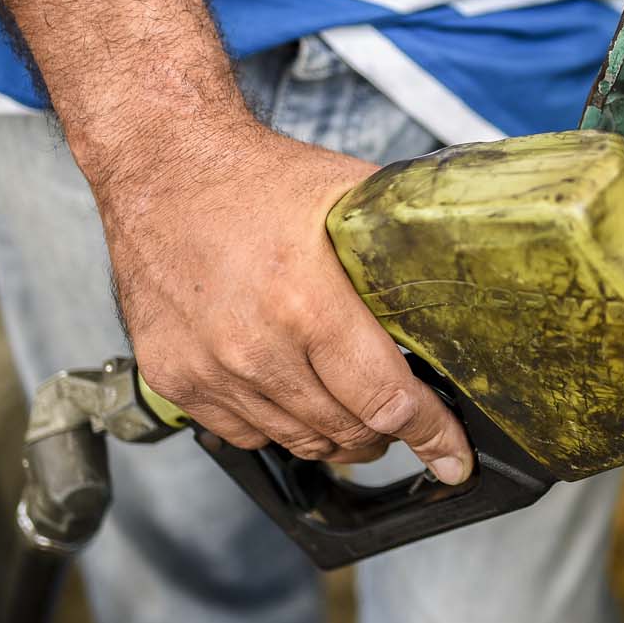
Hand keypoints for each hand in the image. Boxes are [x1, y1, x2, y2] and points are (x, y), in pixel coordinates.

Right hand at [93, 114, 472, 482]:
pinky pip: (246, 435)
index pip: (386, 399)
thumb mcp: (350, 197)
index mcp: (306, 302)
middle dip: (387, 432)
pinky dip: (281, 427)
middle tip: (403, 418)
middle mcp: (253, 347)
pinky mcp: (174, 379)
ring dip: (337, 435)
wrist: (160, 166)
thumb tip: (463, 288)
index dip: (430, 434)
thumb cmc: (256, 178)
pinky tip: (297, 396)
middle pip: (347, 430)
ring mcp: (208, 369)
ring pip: (299, 441)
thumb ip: (404, 250)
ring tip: (354, 411)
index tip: (452, 456)